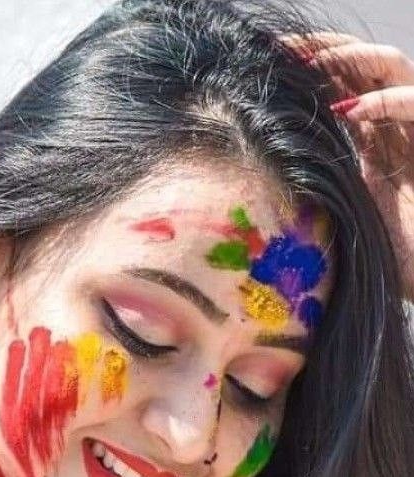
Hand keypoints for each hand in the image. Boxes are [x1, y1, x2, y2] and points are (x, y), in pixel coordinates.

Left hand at [286, 33, 413, 299]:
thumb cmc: (375, 256)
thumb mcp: (332, 210)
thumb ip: (307, 182)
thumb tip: (254, 166)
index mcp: (371, 137)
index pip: (341, 81)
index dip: (309, 62)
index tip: (268, 59)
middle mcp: (394, 126)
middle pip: (362, 62)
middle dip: (324, 48)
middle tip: (285, 51)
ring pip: (391, 66)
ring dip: (350, 59)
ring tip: (313, 67)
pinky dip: (385, 99)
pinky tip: (350, 108)